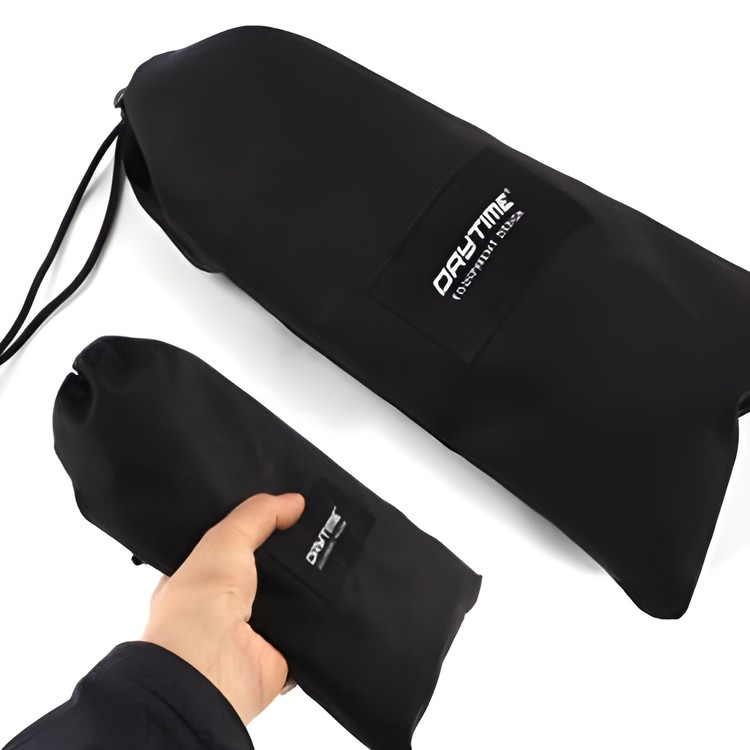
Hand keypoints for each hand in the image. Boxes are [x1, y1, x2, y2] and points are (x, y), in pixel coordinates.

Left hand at [141, 492, 305, 723]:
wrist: (209, 673)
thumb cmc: (195, 609)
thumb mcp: (224, 539)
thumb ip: (257, 515)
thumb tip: (293, 501)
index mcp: (204, 575)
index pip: (234, 543)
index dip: (259, 525)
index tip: (287, 507)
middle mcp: (227, 603)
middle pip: (267, 569)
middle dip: (287, 556)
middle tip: (314, 530)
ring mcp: (254, 629)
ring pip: (290, 597)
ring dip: (303, 587)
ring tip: (326, 558)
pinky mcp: (280, 653)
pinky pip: (308, 630)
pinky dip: (318, 619)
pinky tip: (329, 598)